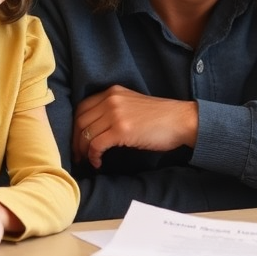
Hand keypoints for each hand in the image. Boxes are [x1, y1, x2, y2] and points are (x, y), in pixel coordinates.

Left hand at [72, 86, 197, 167]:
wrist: (181, 120)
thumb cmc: (160, 117)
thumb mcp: (132, 104)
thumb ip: (113, 109)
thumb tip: (95, 129)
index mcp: (112, 92)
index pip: (82, 108)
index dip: (75, 126)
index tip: (77, 140)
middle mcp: (110, 100)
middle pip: (80, 121)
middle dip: (75, 140)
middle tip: (77, 155)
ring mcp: (115, 114)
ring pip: (85, 134)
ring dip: (82, 150)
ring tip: (86, 161)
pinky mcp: (121, 130)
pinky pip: (96, 145)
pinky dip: (93, 156)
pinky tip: (98, 163)